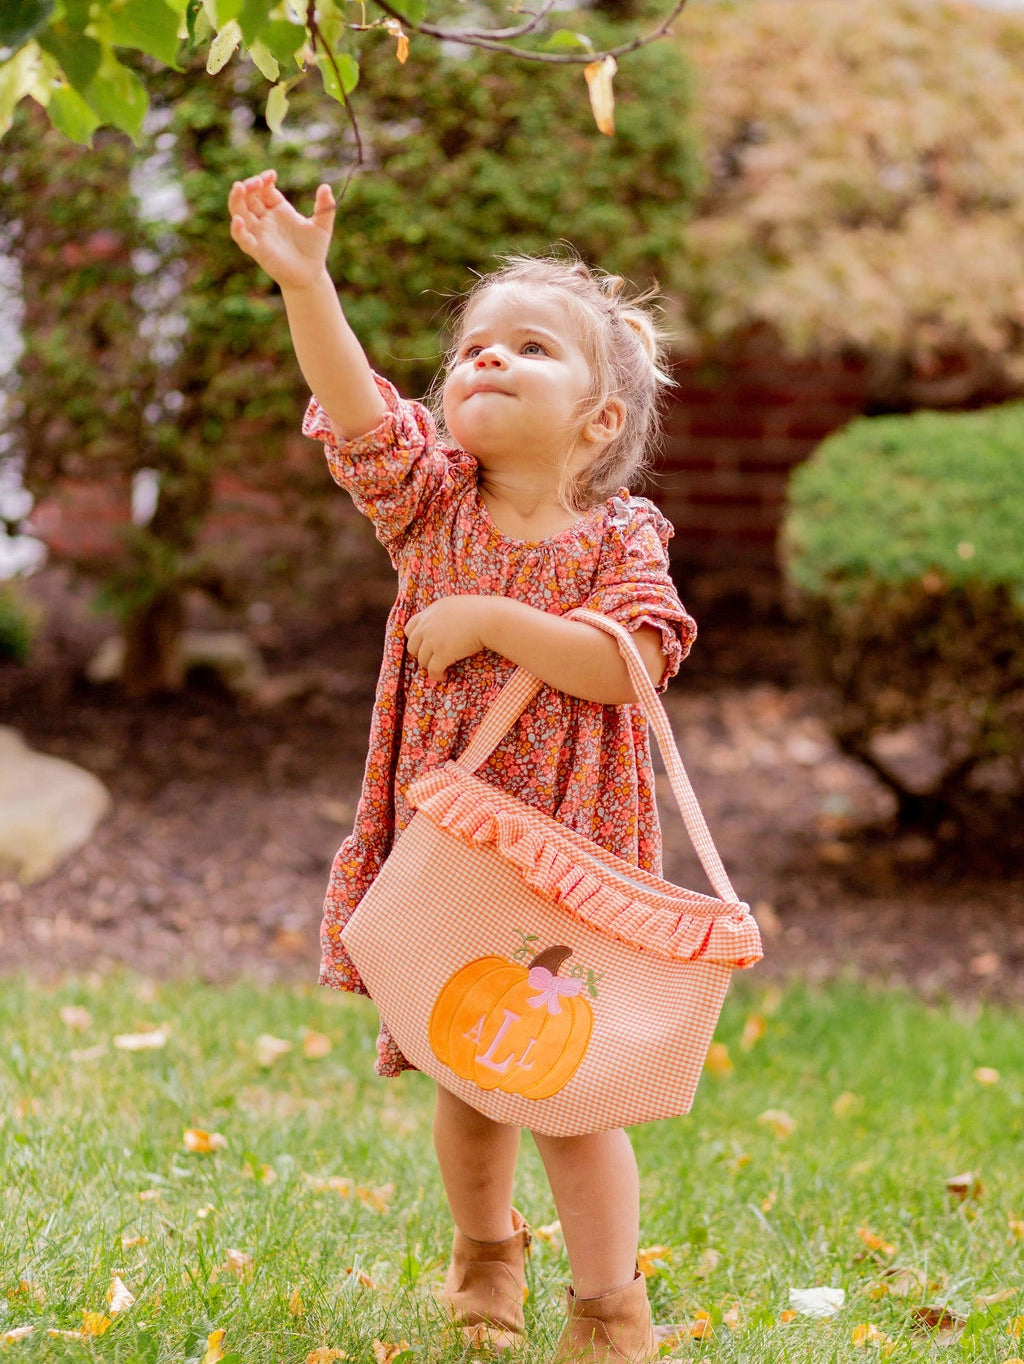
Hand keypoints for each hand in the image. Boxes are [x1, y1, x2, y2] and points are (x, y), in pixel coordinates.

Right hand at [228, 169, 335, 290]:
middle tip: (256, 181)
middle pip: (249, 197)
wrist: (311, 275)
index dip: (265, 180)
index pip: (265, 189)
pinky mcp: (257, 249)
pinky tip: (238, 221)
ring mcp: (259, 233)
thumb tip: (326, 187)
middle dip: (249, 186)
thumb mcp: (323, 225)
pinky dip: (238, 230)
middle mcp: (265, 219)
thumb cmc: (314, 250)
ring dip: (236, 199)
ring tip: (239, 187)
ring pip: (240, 212)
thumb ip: (325, 207)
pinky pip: (243, 238)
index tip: (271, 175)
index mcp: (278, 209)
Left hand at [404, 596, 492, 681]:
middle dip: (420, 654)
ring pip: (422, 660)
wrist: (488, 618)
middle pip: (412, 645)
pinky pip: (432, 670)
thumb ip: (445, 614)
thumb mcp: (456, 605)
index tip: (422, 644)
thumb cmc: (480, 611)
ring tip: (439, 670)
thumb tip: (447, 624)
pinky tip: (444, 676)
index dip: (414, 638)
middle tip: (431, 658)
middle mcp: (427, 626)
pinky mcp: (441, 654)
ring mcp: (433, 640)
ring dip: (429, 666)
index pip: (409, 627)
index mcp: (430, 612)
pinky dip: (436, 675)